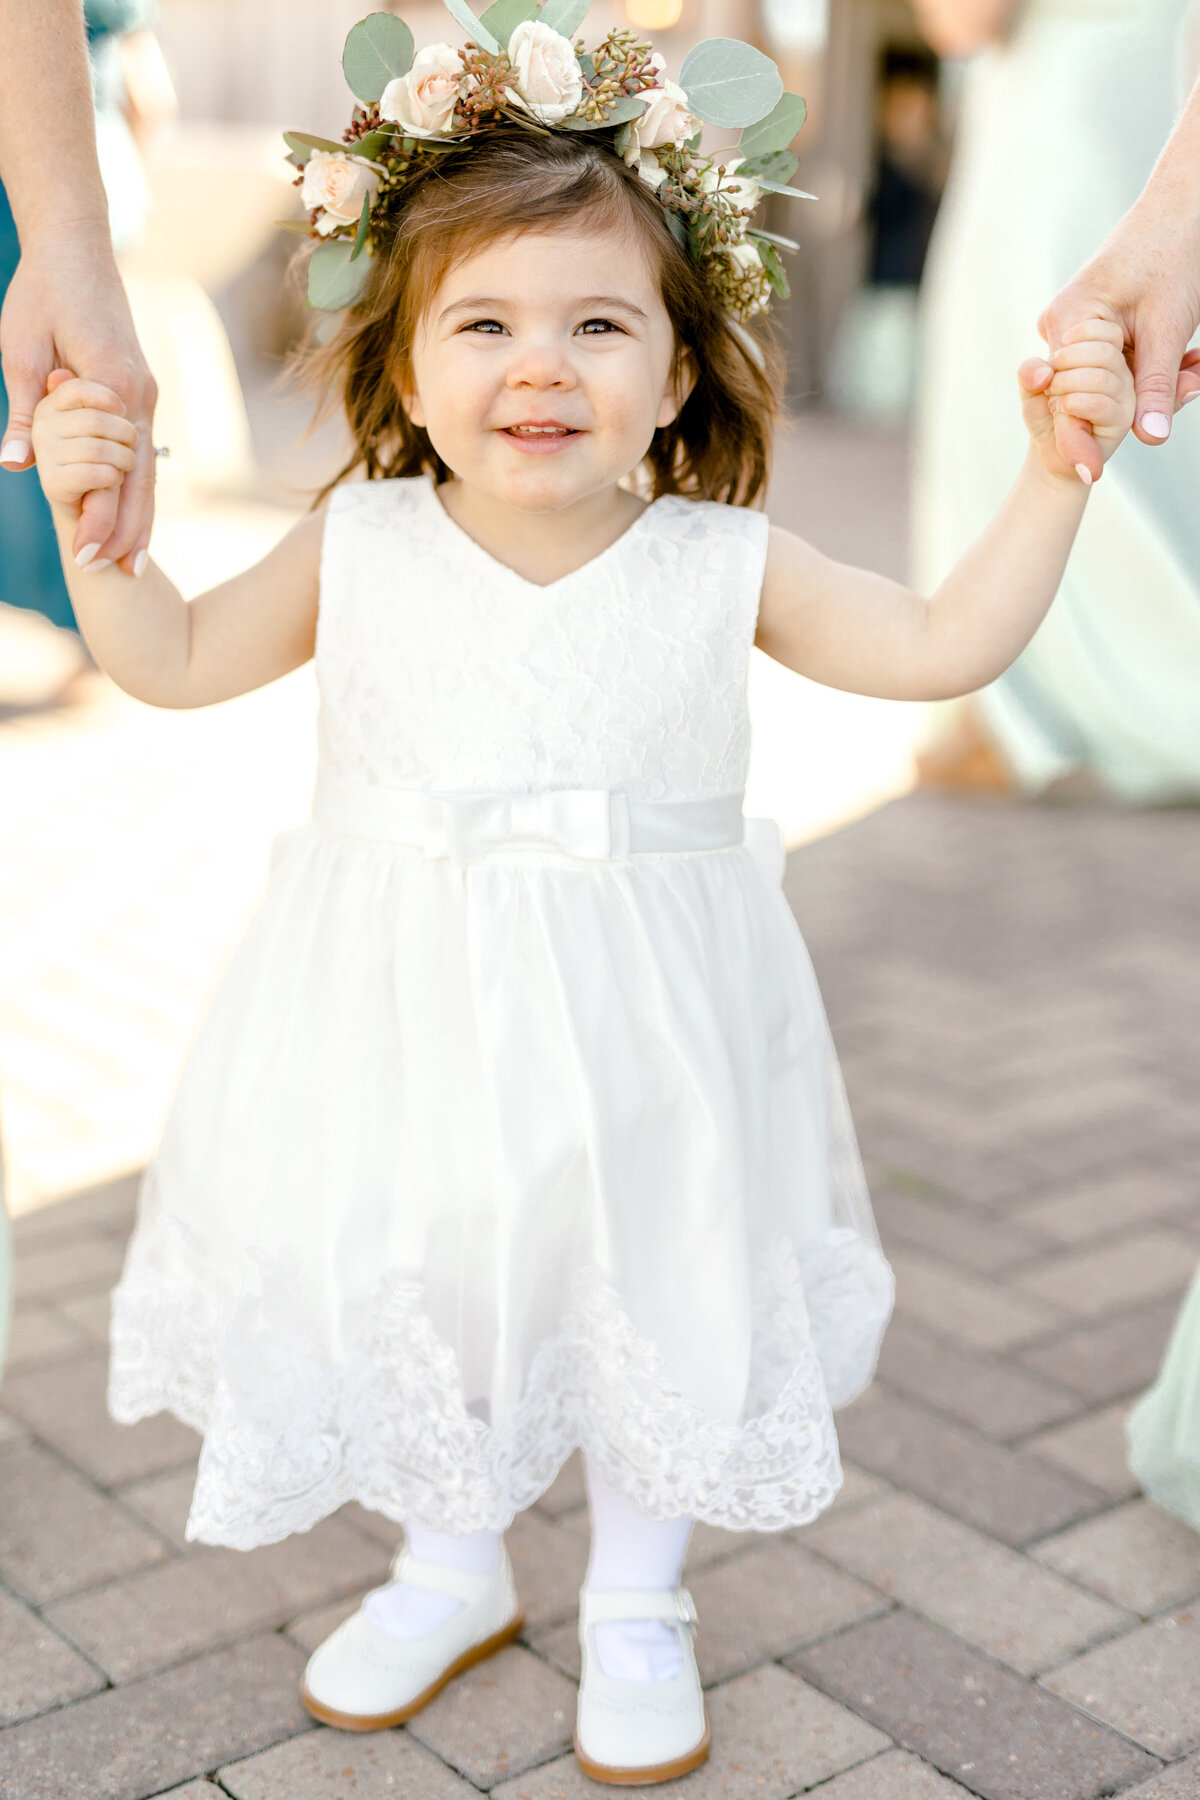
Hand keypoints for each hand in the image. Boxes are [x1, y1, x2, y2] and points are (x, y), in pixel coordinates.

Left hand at [0, 228, 156, 573]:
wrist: (76, 247)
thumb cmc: (42, 292)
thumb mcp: (20, 350)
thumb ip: (24, 412)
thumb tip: (14, 464)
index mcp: (112, 386)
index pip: (111, 471)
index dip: (99, 518)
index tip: (86, 558)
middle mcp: (139, 397)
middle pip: (140, 482)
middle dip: (126, 532)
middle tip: (114, 579)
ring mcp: (146, 396)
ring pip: (149, 472)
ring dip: (140, 520)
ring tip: (132, 565)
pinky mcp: (142, 393)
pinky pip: (145, 454)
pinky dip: (142, 492)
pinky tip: (136, 518)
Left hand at [1019, 321, 1134, 485]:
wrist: (1052, 454)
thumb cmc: (1045, 414)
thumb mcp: (1031, 387)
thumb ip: (1029, 372)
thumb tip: (1044, 372)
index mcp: (1109, 355)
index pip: (1107, 330)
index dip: (1074, 338)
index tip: (1055, 359)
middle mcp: (1123, 373)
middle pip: (1105, 351)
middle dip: (1066, 363)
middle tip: (1051, 384)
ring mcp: (1126, 397)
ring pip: (1102, 378)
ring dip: (1066, 386)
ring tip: (1055, 400)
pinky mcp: (1122, 421)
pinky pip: (1100, 404)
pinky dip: (1072, 404)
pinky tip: (1061, 409)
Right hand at [1039, 205, 1199, 460]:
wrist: (1181, 202)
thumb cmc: (1175, 250)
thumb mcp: (1170, 323)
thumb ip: (1156, 384)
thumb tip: (1151, 439)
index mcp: (1070, 322)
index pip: (1068, 396)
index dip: (1081, 438)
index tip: (1092, 474)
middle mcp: (1061, 326)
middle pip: (1086, 391)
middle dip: (1133, 403)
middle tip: (1194, 381)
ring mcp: (1073, 326)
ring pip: (1105, 380)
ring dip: (1150, 383)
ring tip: (1197, 367)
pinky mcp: (1091, 325)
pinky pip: (1115, 362)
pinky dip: (1149, 367)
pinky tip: (1188, 358)